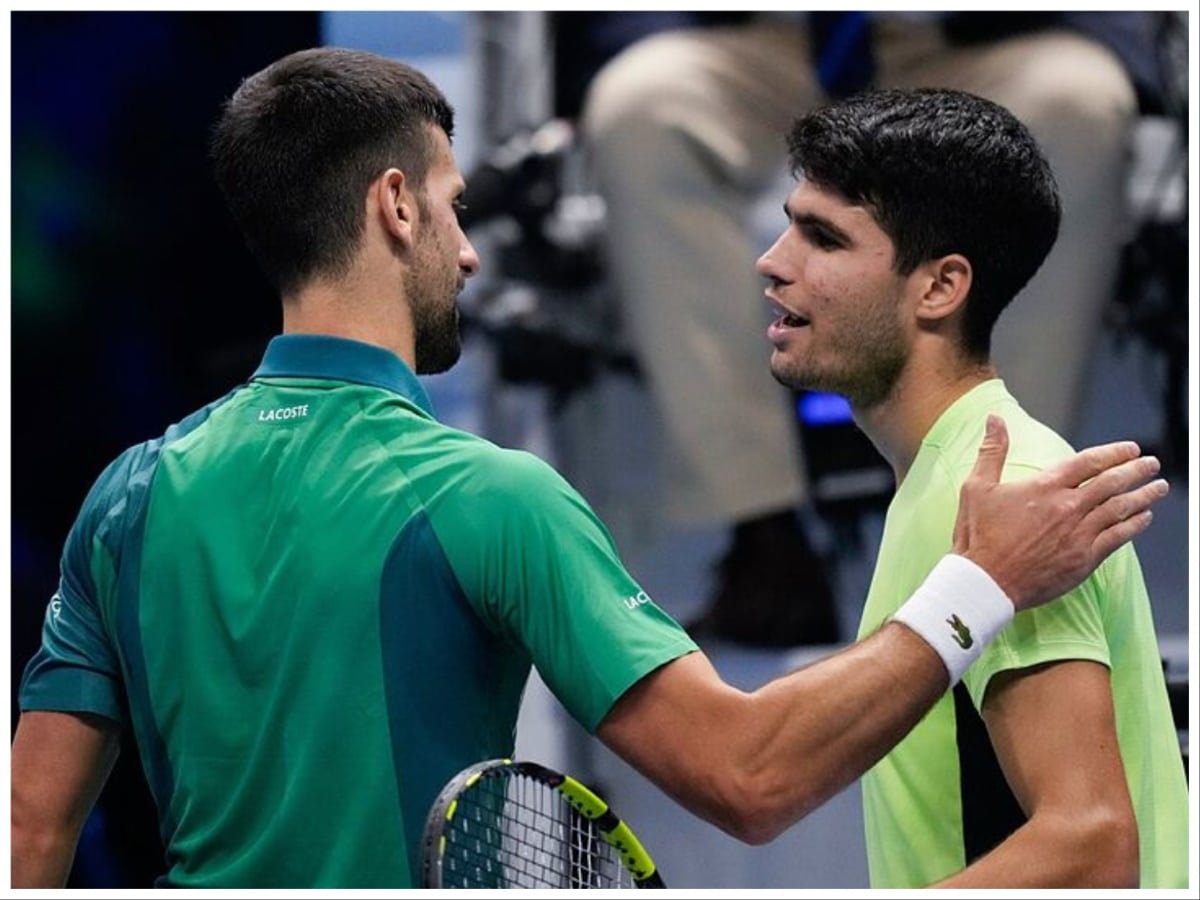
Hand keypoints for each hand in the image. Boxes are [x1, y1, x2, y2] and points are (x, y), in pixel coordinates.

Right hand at [953, 415, 1167, 610]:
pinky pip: (1118, 537)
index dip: (1114, 452)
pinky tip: (1144, 518)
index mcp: (1045, 487)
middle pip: (1113, 483)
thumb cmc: (977, 535)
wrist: (985, 582)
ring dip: (1144, 496)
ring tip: (1159, 487)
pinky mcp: (1084, 559)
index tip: (1131, 448)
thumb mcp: (976, 487)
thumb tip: (995, 419)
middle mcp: (1068, 507)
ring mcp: (1079, 534)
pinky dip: (1135, 525)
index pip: (1089, 462)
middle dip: (1137, 470)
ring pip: (1121, 509)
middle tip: (1152, 464)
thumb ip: (991, 451)